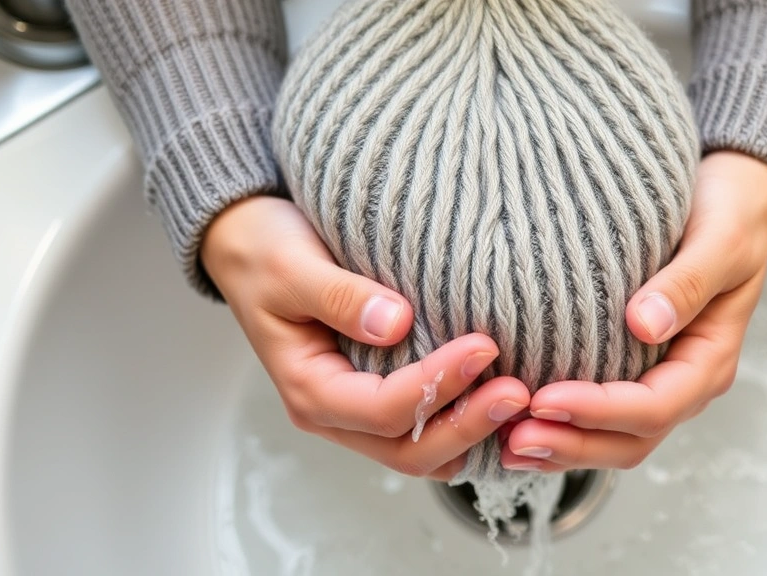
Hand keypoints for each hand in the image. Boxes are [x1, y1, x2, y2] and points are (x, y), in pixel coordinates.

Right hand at [202, 196, 529, 479]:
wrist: (249, 244)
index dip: (437, 384)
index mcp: (309, 388)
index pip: (383, 410)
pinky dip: (463, 424)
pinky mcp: (378, 396)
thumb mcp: (290, 267)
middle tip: (518, 391)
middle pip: (410, 450)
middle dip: (468, 426)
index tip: (484, 347)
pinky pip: (426, 431)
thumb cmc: (265, 253)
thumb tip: (395, 323)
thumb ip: (339, 296)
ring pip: (422, 452)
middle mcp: (334, 412)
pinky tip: (493, 395)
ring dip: (471, 434)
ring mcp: (357, 411)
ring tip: (518, 399)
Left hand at [500, 151, 766, 471]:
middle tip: (515, 438)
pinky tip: (516, 425)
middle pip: (630, 440)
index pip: (654, 407)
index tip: (545, 398)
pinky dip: (560, 429)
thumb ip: (688, 283)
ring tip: (506, 446)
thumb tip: (646, 325)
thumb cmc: (729, 217)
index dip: (599, 412)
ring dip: (562, 448)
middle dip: (573, 445)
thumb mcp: (721, 241)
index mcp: (708, 360)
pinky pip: (598, 418)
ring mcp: (657, 381)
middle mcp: (683, 382)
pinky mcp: (630, 370)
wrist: (734, 202)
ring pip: (612, 440)